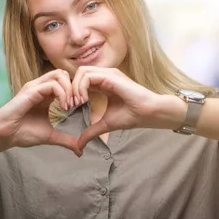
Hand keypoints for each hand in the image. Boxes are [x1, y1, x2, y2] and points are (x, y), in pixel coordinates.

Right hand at [0, 69, 81, 155]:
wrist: (5, 136)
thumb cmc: (24, 133)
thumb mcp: (51, 136)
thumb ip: (66, 140)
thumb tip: (80, 150)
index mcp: (46, 95)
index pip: (65, 81)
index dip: (76, 91)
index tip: (79, 106)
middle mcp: (41, 88)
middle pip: (64, 74)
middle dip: (75, 87)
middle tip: (77, 104)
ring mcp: (35, 87)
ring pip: (60, 75)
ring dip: (69, 89)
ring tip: (69, 106)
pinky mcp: (30, 91)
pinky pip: (52, 85)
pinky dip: (62, 94)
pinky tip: (63, 107)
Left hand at [71, 67, 185, 150]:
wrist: (148, 113)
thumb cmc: (132, 116)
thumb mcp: (105, 124)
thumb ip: (91, 131)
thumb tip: (79, 146)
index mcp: (104, 84)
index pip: (81, 81)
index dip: (73, 93)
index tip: (71, 109)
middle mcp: (105, 76)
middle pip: (78, 74)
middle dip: (70, 89)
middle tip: (70, 106)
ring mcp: (108, 74)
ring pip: (81, 72)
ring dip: (74, 88)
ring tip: (77, 103)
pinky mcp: (111, 76)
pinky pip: (88, 76)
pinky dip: (81, 87)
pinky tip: (83, 100)